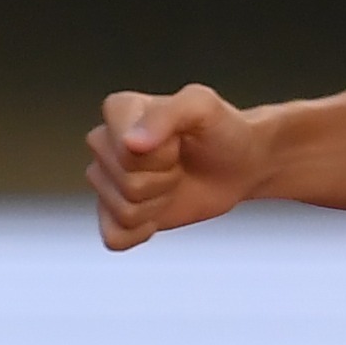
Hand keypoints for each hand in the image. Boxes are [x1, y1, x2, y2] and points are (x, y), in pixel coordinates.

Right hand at [86, 86, 267, 248]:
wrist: (239, 164)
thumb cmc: (221, 131)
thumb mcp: (203, 107)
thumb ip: (166, 115)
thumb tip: (130, 142)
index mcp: (118, 111)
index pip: (124, 152)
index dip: (160, 155)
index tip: (177, 141)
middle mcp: (106, 144)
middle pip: (124, 183)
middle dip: (163, 180)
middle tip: (179, 163)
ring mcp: (108, 181)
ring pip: (123, 212)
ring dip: (159, 203)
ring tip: (173, 180)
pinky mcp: (114, 213)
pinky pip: (114, 237)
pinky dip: (142, 231)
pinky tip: (157, 211)